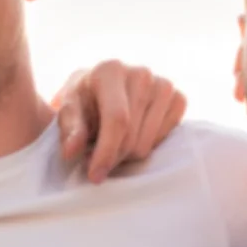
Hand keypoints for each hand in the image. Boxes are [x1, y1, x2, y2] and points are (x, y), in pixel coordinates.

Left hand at [54, 60, 185, 183]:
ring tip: (114, 142)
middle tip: (97, 159)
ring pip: (147, 143)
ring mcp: (163, 85)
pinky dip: (148, 145)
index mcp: (110, 70)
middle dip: (113, 156)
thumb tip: (71, 151)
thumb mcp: (69, 112)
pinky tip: (134, 135)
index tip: (95, 176)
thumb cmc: (83, 102)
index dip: (106, 152)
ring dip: (128, 153)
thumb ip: (70, 130)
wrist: (103, 88)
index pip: (117, 119)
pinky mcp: (178, 98)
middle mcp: (141, 73)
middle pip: (132, 136)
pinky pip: (164, 139)